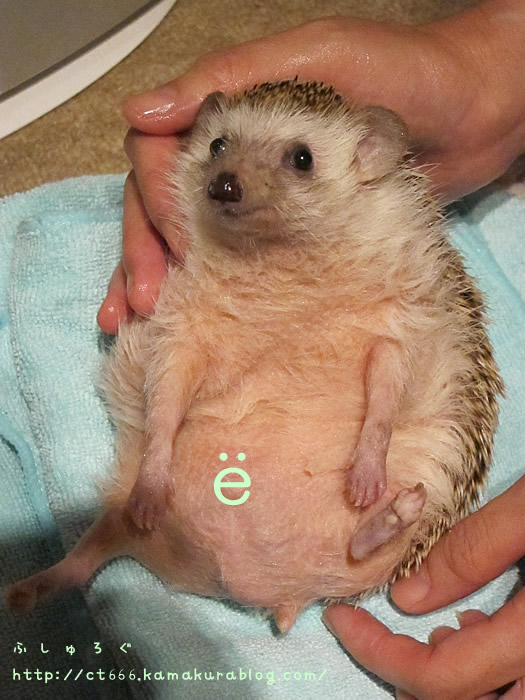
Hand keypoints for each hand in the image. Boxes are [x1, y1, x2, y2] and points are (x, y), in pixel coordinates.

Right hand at [97, 1, 524, 332]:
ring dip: (150, 277)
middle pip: (157, 205)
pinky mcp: (283, 243)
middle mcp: (232, 163)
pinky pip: (227, 266)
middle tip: (145, 299)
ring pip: (181, 239)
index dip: (156, 199)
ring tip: (134, 318)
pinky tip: (165, 320)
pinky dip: (192, 292)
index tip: (180, 243)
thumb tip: (141, 111)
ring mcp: (255, 206)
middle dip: (143, 250)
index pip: (159, 156)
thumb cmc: (406, 76)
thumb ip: (232, 78)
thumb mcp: (318, 59)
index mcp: (228, 119)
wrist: (474, 119)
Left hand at [323, 475, 524, 699]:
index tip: (340, 617)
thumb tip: (406, 596)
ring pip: (489, 697)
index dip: (378, 653)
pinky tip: (472, 623)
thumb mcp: (524, 514)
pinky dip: (481, 665)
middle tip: (369, 634)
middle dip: (406, 676)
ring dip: (446, 677)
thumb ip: (471, 552)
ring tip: (423, 632)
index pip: (438, 677)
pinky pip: (513, 679)